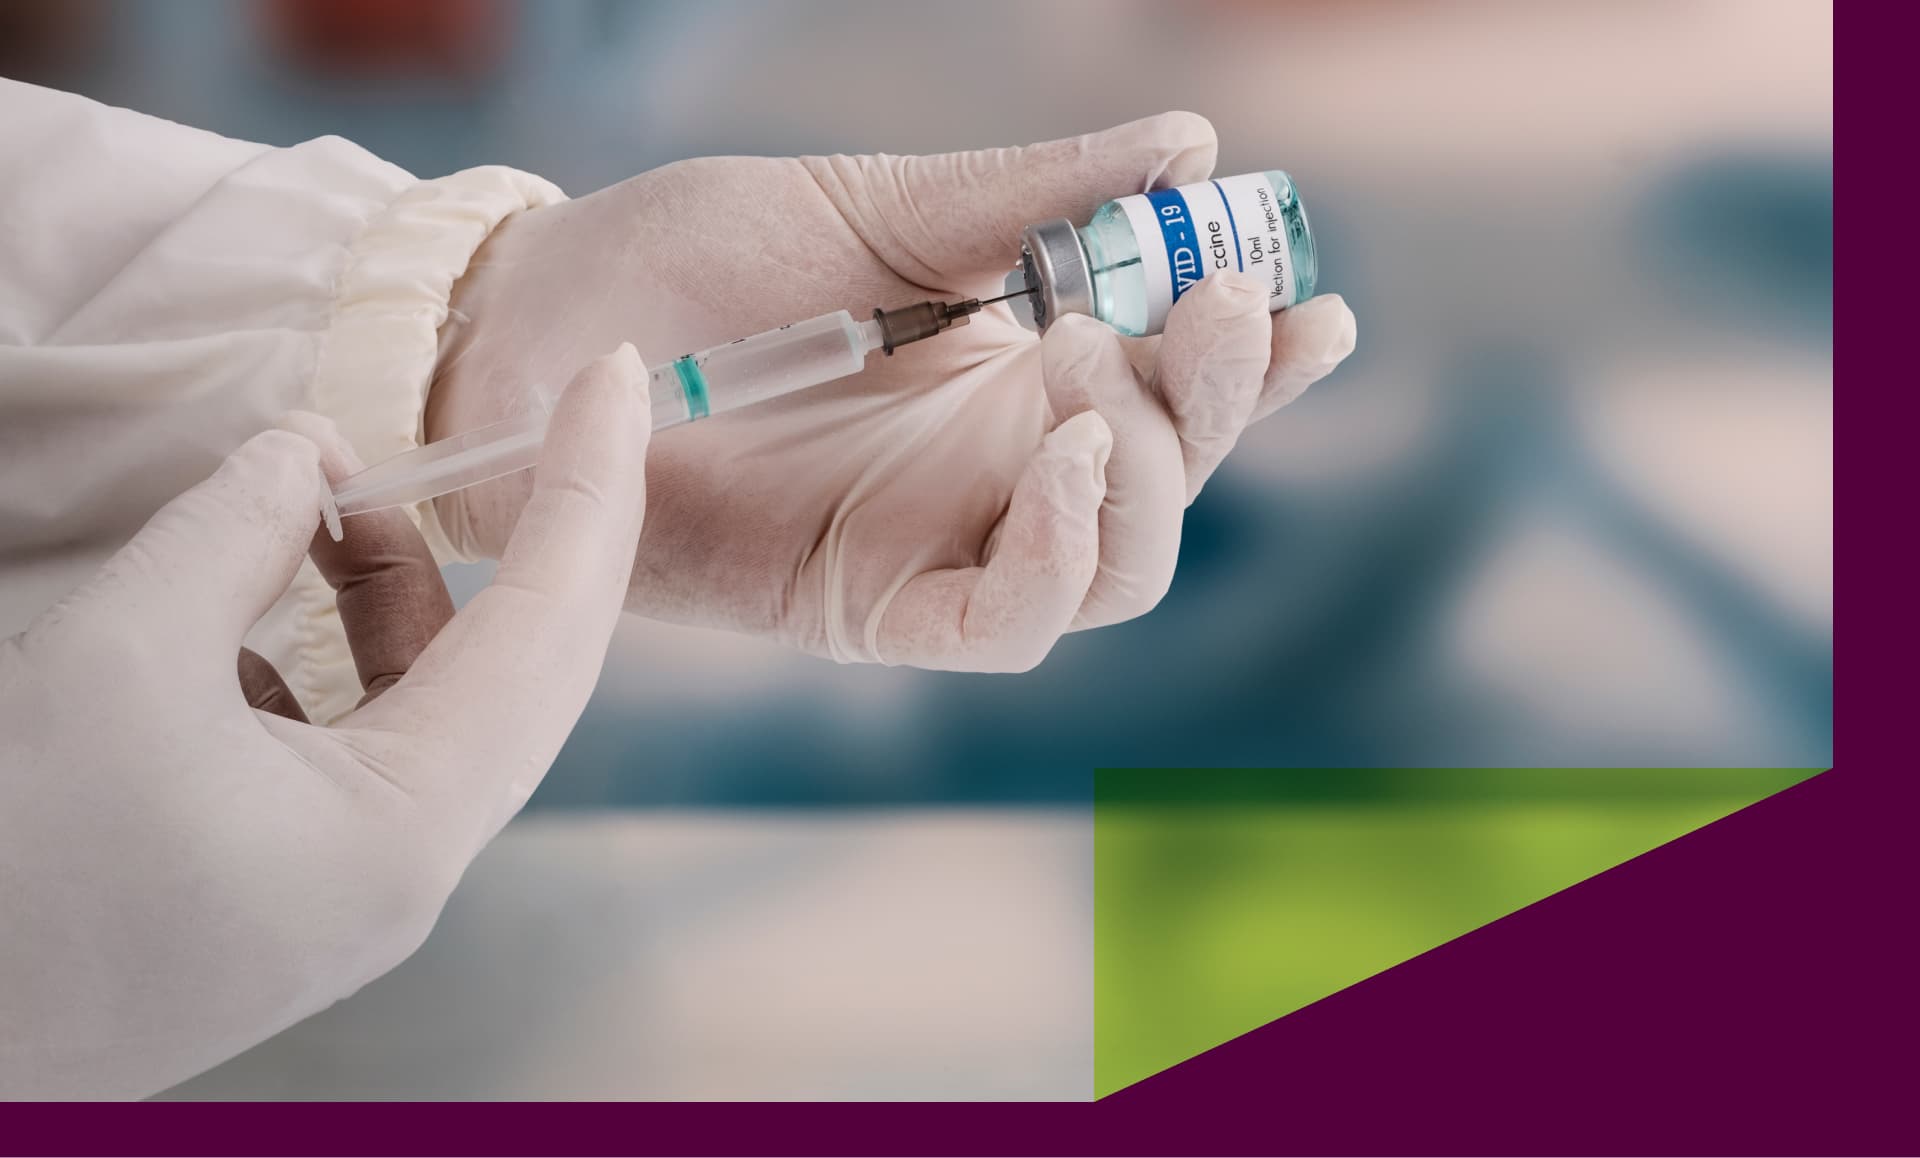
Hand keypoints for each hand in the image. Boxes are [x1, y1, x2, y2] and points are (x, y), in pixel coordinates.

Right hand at [0, 348, 650, 1098]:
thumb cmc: (7, 874)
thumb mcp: (119, 658)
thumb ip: (238, 533)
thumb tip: (309, 448)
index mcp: (410, 833)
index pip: (549, 628)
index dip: (589, 486)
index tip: (618, 376)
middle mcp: (409, 872)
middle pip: (517, 669)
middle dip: (527, 531)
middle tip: (554, 408)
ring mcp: (351, 893)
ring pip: (423, 706)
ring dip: (389, 592)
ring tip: (322, 501)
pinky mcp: (289, 893)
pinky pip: (348, 748)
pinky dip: (320, 657)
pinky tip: (244, 607)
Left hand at [429, 113, 1356, 670]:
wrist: (531, 334)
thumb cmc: (686, 259)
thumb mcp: (872, 209)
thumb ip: (1026, 195)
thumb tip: (1189, 139)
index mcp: (1011, 369)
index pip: (1174, 384)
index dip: (1261, 361)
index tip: (1318, 300)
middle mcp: (995, 467)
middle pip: (1174, 482)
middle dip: (1220, 406)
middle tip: (1198, 307)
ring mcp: (942, 541)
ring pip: (1120, 565)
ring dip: (1149, 478)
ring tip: (1094, 374)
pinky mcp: (873, 610)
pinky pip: (1007, 623)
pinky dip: (1058, 555)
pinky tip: (1063, 459)